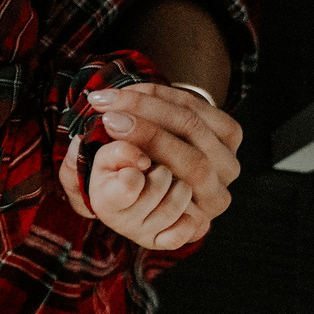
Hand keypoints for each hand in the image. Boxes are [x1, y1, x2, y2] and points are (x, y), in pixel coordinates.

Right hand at [57, 82, 243, 249]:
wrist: (156, 171)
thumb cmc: (126, 189)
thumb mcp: (108, 199)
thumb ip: (90, 186)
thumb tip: (80, 150)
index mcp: (192, 222)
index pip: (173, 186)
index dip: (141, 158)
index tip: (106, 128)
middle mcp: (218, 197)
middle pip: (190, 157)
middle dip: (145, 129)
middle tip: (106, 113)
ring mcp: (229, 165)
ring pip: (194, 125)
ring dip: (149, 104)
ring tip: (111, 98)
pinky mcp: (232, 135)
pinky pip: (199, 105)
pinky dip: (163, 93)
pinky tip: (131, 90)